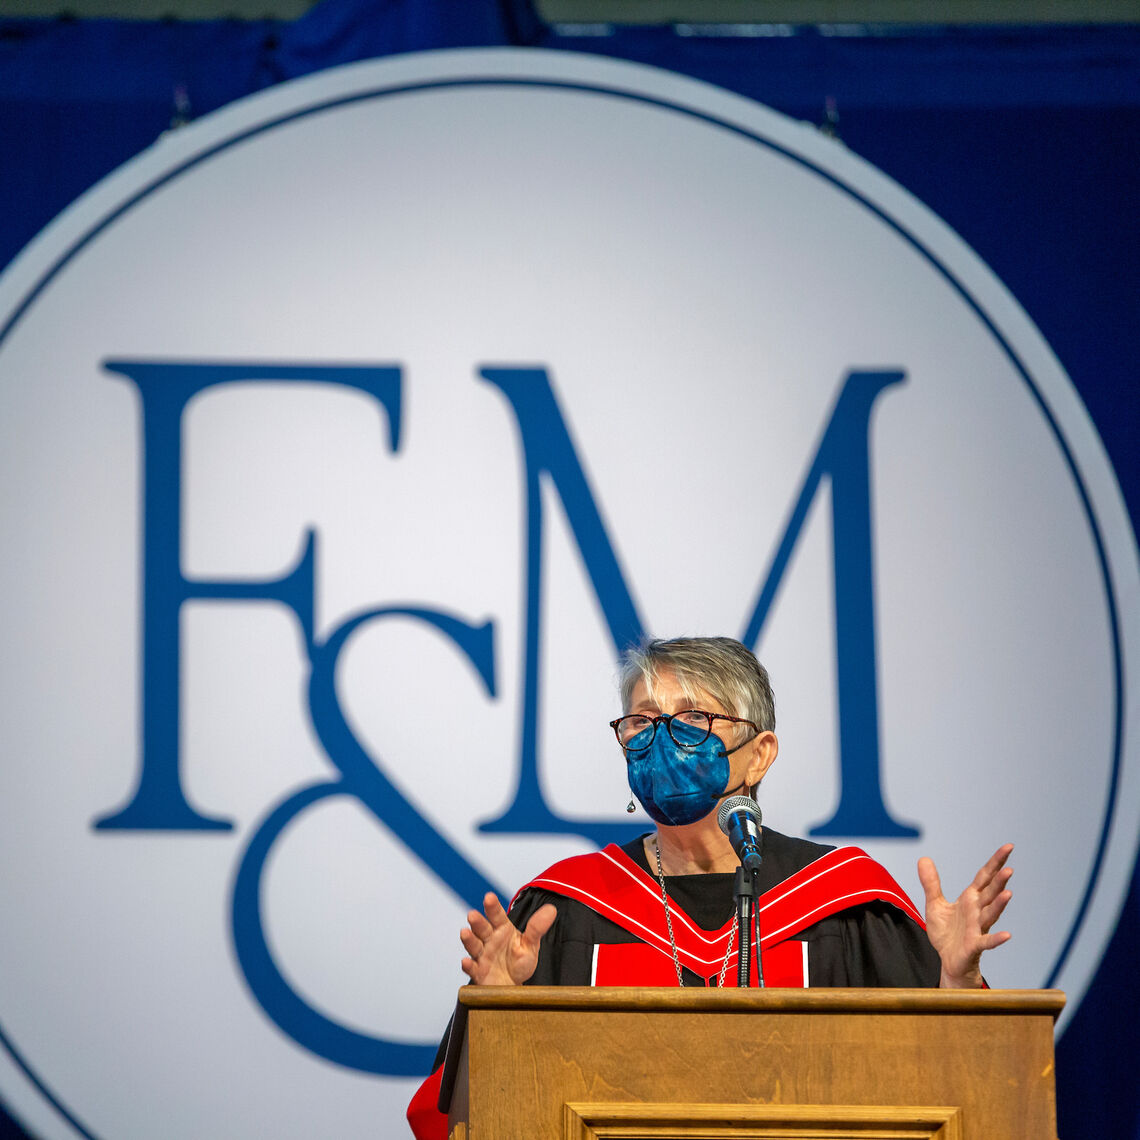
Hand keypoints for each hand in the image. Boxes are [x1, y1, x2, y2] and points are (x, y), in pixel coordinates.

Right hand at [459, 892, 557, 985]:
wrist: (514, 987)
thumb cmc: (520, 963)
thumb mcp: (531, 945)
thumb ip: (537, 928)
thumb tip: (551, 909)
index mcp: (503, 930)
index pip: (497, 915)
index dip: (492, 906)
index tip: (489, 897)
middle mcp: (490, 940)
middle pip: (482, 928)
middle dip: (477, 922)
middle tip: (472, 915)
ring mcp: (482, 956)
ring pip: (474, 945)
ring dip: (469, 939)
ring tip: (465, 932)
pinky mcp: (479, 973)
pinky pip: (472, 968)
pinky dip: (468, 965)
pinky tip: (466, 961)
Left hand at [918, 843, 1012, 988]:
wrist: (948, 959)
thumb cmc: (947, 933)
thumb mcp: (934, 904)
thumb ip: (931, 883)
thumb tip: (924, 858)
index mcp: (970, 899)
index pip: (985, 877)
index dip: (995, 862)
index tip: (1009, 847)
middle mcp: (977, 911)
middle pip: (990, 892)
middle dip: (999, 881)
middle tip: (1009, 868)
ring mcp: (978, 928)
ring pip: (990, 913)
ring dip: (999, 904)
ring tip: (1008, 892)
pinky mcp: (974, 944)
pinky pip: (987, 941)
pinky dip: (997, 938)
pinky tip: (1007, 935)